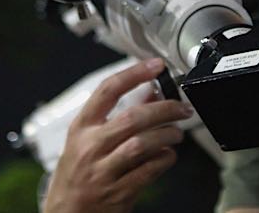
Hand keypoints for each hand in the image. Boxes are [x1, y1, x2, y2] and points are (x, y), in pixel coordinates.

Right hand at [43, 58, 192, 212]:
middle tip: (182, 108)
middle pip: (133, 118)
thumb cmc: (76, 176)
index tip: (156, 65)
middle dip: (164, 109)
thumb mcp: (87, 141)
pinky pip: (148, 171)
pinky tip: (168, 156)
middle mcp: (90, 147)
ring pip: (142, 144)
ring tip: (177, 134)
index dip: (134, 74)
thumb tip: (151, 94)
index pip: (108, 90)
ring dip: (167, 136)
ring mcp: (102, 171)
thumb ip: (117, 117)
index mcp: (81, 128)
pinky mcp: (117, 193)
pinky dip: (164, 160)